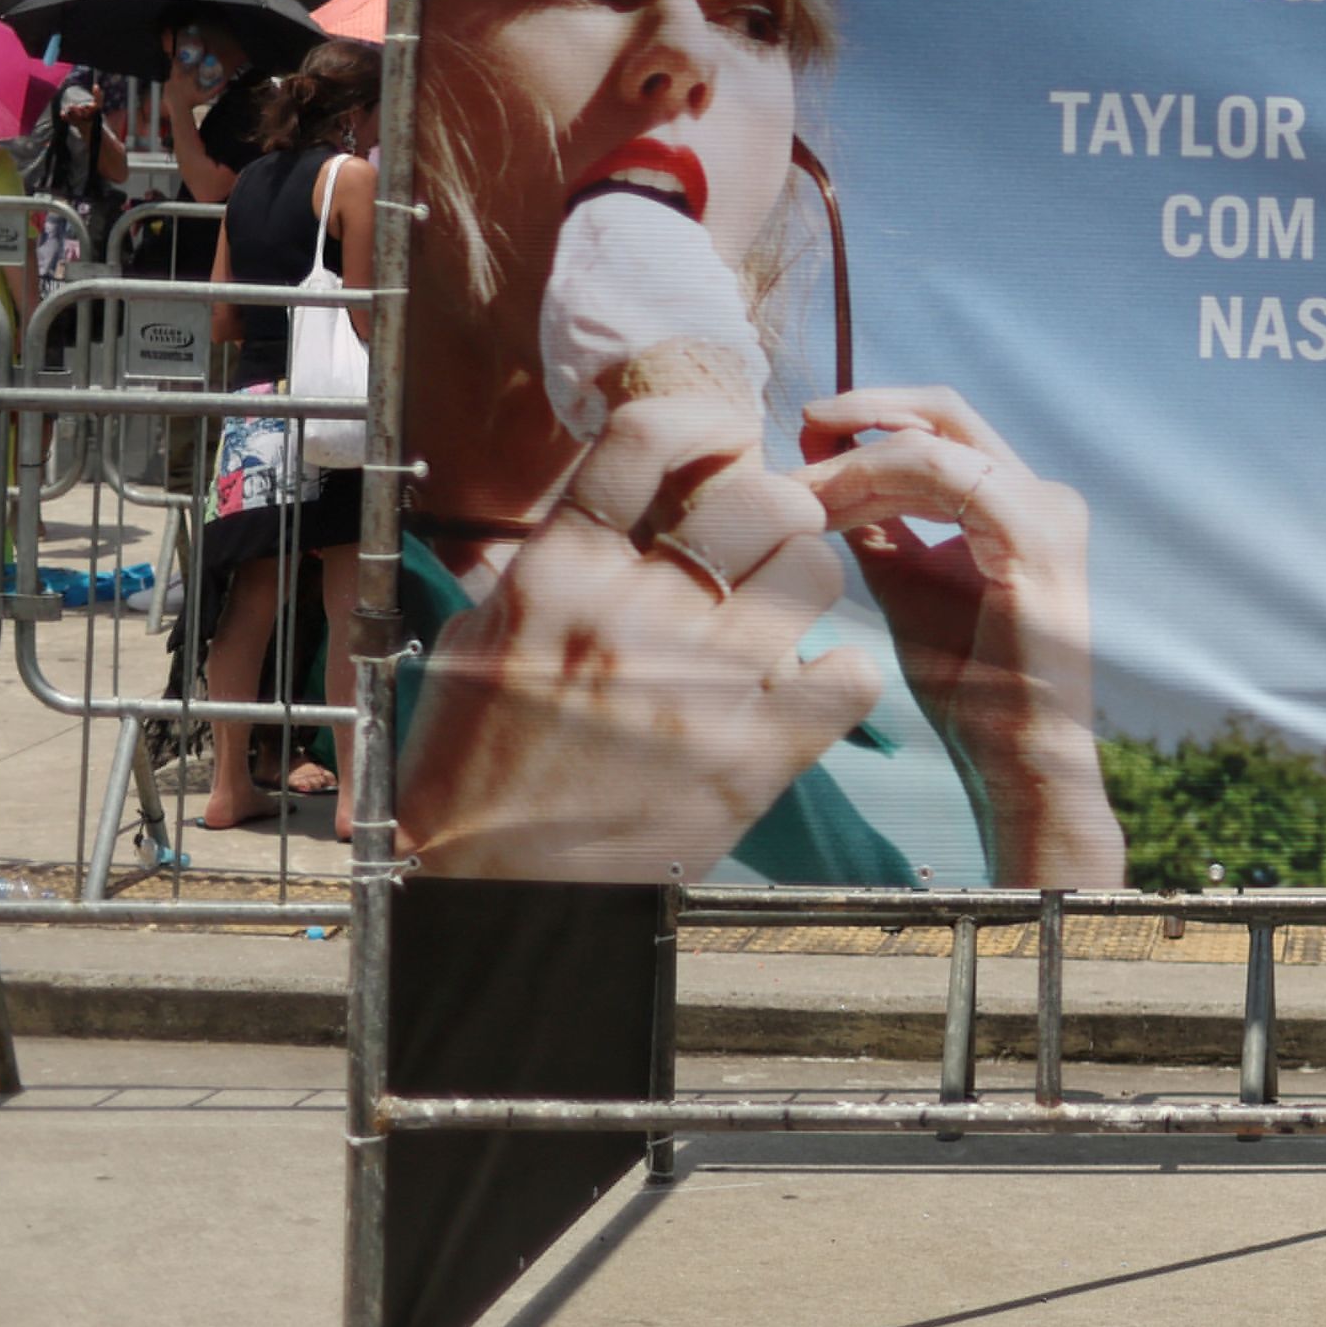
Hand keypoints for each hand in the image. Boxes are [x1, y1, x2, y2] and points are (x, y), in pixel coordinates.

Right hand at [399, 393, 876, 882]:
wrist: (489, 900)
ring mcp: (700, 685)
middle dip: (776, 509)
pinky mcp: (753, 756)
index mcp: (556, 576)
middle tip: (763, 545)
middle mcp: (633, 615)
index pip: (647, 439)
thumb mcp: (475, 646)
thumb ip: (544, 567)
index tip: (722, 445)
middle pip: (762, 496)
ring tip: (782, 614)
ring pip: (819, 569)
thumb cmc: (473, 776)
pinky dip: (844, 675)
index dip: (704, 425)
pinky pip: (852, 673)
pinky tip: (809, 687)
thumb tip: (607, 501)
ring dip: (811, 582)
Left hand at [801, 386, 1121, 888]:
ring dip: (853, 457)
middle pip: (942, 411)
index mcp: (1020, 504)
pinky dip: (876, 480)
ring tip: (796, 490)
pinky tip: (830, 511)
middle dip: (859, 413)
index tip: (796, 450)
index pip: (938, 429)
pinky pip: (940, 475)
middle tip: (793, 434)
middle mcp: (1043, 494)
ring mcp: (1045, 509)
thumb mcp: (907, 584)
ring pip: (933, 438)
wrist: (1016, 758)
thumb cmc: (969, 688)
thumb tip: (823, 476)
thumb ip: (880, 527)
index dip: (864, 425)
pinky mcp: (1033, 533)